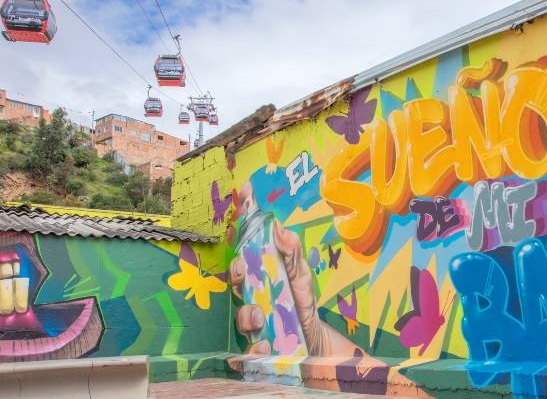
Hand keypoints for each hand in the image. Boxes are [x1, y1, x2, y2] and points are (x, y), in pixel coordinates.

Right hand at [230, 218, 343, 355]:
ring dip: (248, 314)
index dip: (241, 222)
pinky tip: (264, 345)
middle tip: (244, 272)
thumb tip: (279, 228)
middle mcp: (251, 292)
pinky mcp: (255, 344)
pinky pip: (245, 349)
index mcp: (261, 271)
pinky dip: (253, 349)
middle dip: (236, 272)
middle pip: (235, 277)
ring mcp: (251, 317)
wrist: (311, 338)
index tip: (244, 197)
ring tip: (261, 317)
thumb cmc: (301, 301)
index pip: (246, 245)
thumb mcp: (301, 273)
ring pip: (239, 314)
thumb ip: (292, 251)